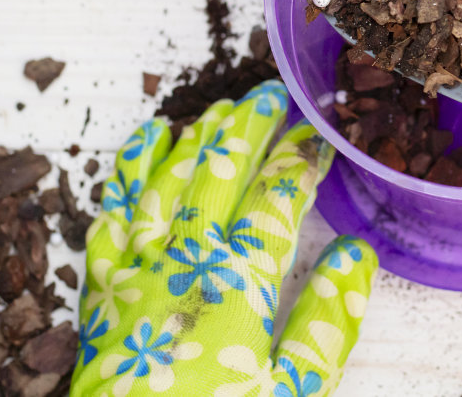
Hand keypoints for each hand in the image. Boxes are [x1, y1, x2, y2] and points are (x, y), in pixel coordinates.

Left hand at [72, 81, 376, 396]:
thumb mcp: (294, 394)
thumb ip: (327, 322)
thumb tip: (358, 255)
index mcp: (236, 286)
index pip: (276, 201)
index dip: (301, 162)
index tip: (320, 137)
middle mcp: (183, 266)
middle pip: (218, 174)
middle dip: (249, 128)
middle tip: (273, 95)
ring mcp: (136, 273)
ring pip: (166, 182)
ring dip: (197, 138)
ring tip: (222, 108)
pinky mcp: (103, 292)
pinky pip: (113, 213)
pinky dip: (129, 171)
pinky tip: (146, 143)